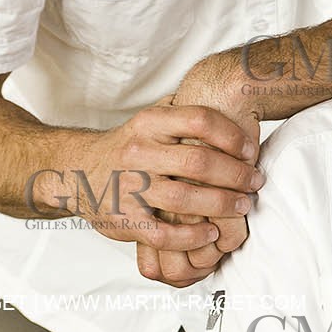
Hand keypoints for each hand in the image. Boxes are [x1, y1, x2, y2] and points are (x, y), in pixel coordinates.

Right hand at [132, 58, 261, 286]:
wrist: (76, 171)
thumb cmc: (127, 145)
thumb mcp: (150, 118)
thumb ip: (183, 108)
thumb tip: (228, 94)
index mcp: (149, 123)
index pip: (200, 120)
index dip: (232, 135)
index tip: (251, 150)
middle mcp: (138, 153)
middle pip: (198, 163)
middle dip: (236, 175)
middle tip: (255, 182)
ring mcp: (129, 188)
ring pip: (184, 200)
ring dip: (221, 205)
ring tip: (242, 207)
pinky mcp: (123, 220)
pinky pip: (163, 234)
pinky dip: (192, 237)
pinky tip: (210, 233)